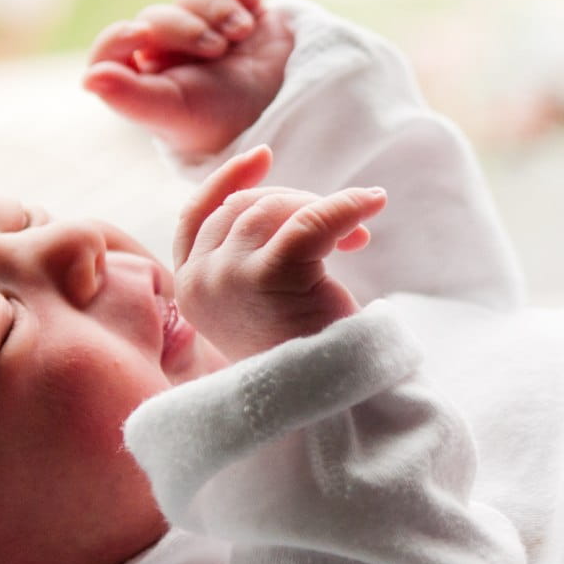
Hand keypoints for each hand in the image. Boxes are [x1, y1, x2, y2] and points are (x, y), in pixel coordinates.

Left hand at [83, 0, 294, 159]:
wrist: (280, 115)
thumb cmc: (217, 120)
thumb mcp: (171, 112)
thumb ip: (128, 97)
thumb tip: (87, 78)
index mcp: (145, 77)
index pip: (112, 47)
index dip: (118, 37)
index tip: (138, 35)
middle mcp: (170, 50)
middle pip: (159, 17)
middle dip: (187, 29)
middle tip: (215, 51)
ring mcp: (208, 30)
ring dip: (219, 10)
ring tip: (241, 34)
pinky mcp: (246, 15)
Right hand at [172, 144, 385, 359]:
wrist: (329, 406)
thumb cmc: (303, 359)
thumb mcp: (259, 306)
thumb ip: (249, 261)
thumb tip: (277, 200)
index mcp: (190, 291)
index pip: (196, 216)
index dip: (228, 181)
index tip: (264, 156)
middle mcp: (198, 282)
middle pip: (244, 207)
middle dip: (297, 205)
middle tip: (345, 231)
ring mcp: (228, 278)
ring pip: (276, 210)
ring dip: (324, 212)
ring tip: (358, 240)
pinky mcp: (269, 277)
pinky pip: (311, 220)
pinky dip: (346, 206)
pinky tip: (372, 202)